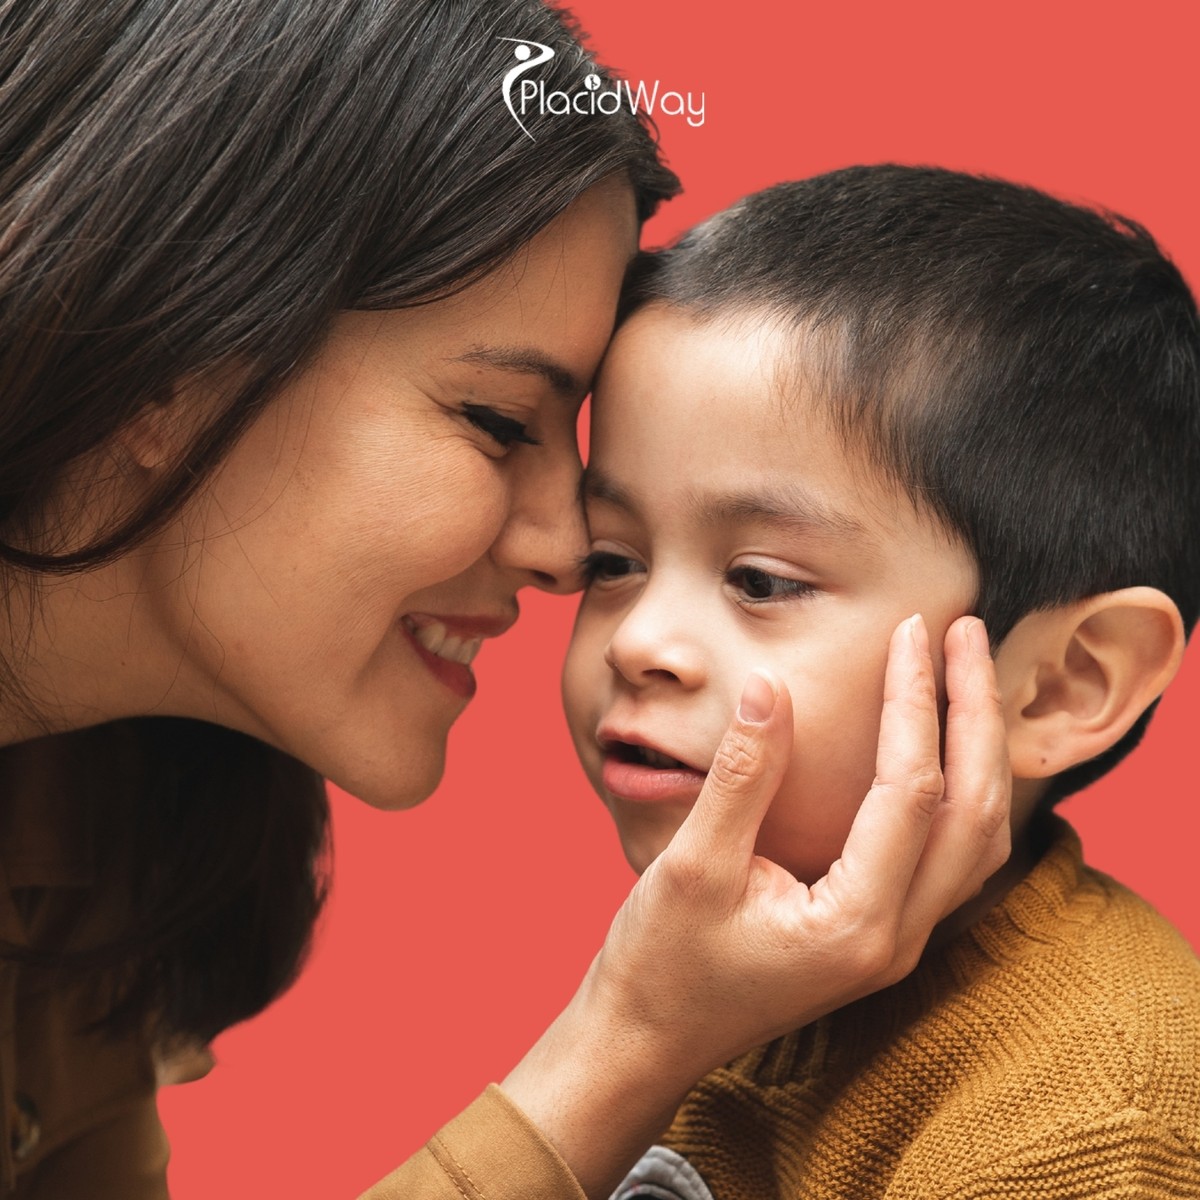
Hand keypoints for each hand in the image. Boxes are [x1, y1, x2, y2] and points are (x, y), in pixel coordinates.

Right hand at [503, 614, 1009, 1196]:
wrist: (647, 1038)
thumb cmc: (661, 962)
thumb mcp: (693, 864)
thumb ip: (742, 775)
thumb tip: (771, 684)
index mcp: (856, 924)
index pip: (912, 790)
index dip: (914, 700)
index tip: (910, 629)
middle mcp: (895, 939)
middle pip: (974, 812)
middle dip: (976, 715)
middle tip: (965, 633)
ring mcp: (894, 942)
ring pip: (976, 838)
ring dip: (978, 752)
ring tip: (964, 677)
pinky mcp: (878, 934)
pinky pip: (950, 856)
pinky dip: (960, 791)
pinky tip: (941, 747)